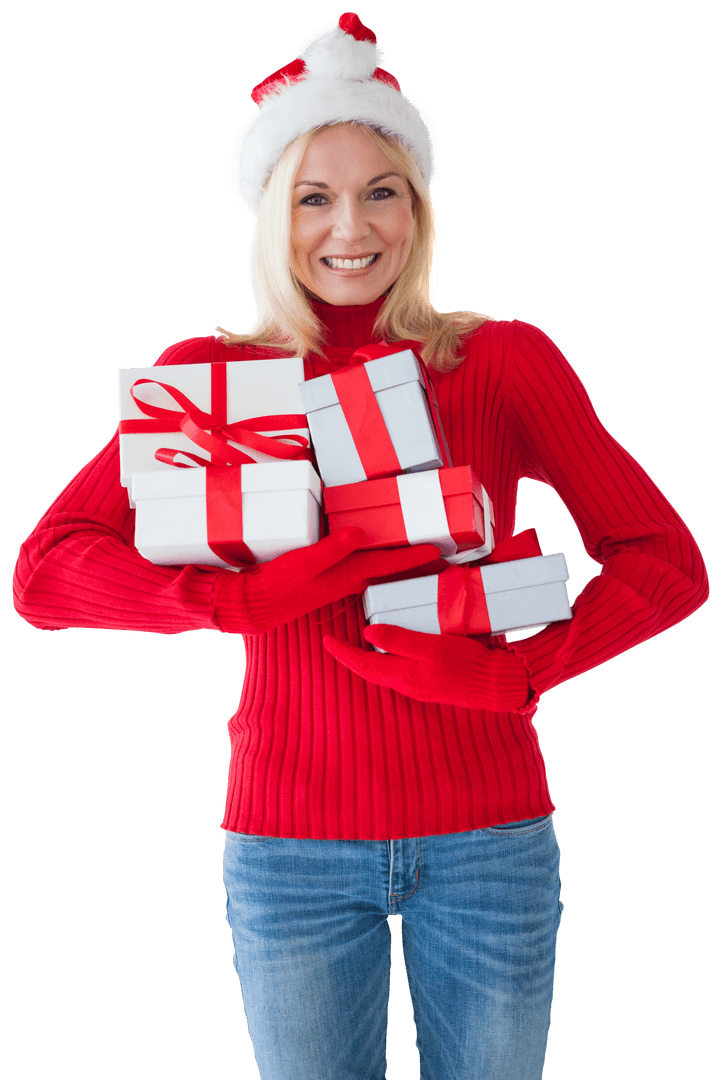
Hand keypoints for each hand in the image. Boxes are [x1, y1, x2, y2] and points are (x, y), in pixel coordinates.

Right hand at [213, 528, 440, 633]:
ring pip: (376, 565)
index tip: (438, 550)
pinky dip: (373, 556)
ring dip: (395, 557)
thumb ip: (332, 548)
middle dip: (412, 558)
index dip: (414, 556)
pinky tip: (372, 548)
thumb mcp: (305, 562)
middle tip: (437, 550)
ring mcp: (338, 578)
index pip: (389, 563)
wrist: (259, 605)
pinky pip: (359, 563)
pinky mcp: (327, 576)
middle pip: (388, 565)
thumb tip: (360, 533)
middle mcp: (349, 578)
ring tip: (414, 547)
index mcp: (348, 574)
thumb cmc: (280, 585)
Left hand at [323, 623, 531, 711]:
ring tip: (361, 639)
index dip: (342, 653)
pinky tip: (395, 645)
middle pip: (370, 669)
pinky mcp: (430, 682)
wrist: (496, 685)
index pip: (362, 665)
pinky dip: (391, 657)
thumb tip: (367, 634)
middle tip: (339, 639)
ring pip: (386, 669)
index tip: (326, 640)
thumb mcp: (431, 647)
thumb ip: (399, 640)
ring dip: (370, 656)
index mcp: (402, 676)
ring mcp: (419, 685)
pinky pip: (402, 668)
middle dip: (352, 656)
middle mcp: (407, 684)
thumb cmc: (465, 665)